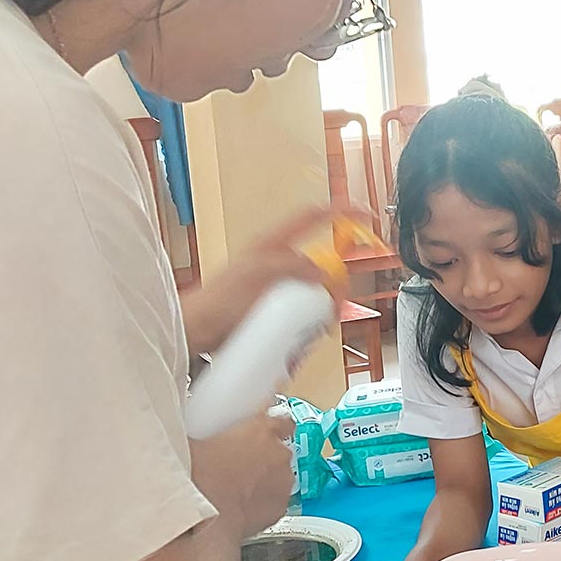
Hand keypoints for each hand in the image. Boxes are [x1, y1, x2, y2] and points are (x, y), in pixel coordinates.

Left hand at [180, 207, 349, 358]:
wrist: (194, 333)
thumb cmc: (215, 300)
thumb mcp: (260, 271)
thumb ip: (295, 265)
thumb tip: (322, 274)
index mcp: (274, 244)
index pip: (314, 218)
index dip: (342, 213)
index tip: (366, 217)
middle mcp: (278, 265)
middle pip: (323, 269)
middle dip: (333, 292)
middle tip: (332, 308)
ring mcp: (277, 292)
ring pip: (314, 301)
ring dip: (315, 322)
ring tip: (302, 336)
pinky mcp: (273, 316)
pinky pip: (301, 324)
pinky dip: (302, 337)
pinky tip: (292, 348)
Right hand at [188, 412, 294, 538]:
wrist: (198, 512)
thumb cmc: (194, 475)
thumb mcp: (193, 440)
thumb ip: (203, 432)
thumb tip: (189, 431)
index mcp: (262, 429)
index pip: (283, 421)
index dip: (274, 428)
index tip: (264, 432)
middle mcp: (278, 454)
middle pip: (279, 452)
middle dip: (263, 458)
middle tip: (237, 466)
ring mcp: (282, 481)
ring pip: (279, 478)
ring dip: (264, 482)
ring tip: (236, 490)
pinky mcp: (279, 508)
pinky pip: (274, 503)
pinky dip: (263, 505)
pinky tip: (241, 508)